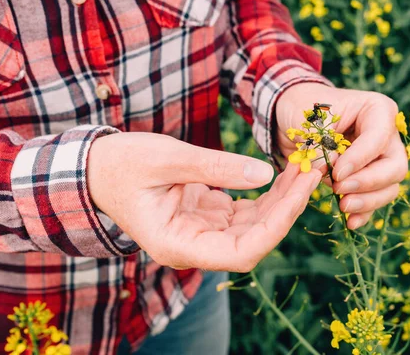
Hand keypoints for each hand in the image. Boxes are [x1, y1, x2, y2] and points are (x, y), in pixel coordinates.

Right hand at [88, 133, 320, 271]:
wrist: (96, 168)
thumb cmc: (121, 164)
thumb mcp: (167, 158)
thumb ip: (216, 167)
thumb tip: (265, 174)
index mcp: (178, 245)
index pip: (241, 251)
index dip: (277, 226)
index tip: (301, 191)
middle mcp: (194, 246)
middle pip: (255, 240)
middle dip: (288, 208)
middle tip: (313, 170)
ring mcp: (202, 233)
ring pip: (255, 226)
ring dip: (281, 199)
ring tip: (303, 166)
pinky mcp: (207, 216)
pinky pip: (245, 212)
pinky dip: (266, 194)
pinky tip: (283, 172)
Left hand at [275, 84, 407, 228]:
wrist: (293, 116)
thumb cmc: (303, 107)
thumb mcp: (309, 119)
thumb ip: (321, 142)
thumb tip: (330, 170)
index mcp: (377, 110)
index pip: (379, 138)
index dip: (360, 159)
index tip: (337, 174)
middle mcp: (386, 135)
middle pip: (394, 166)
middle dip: (368, 183)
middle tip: (339, 190)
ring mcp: (380, 158)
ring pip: (389, 186)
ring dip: (367, 201)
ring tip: (343, 206)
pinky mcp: (369, 178)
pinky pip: (375, 199)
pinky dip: (364, 212)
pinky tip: (350, 222)